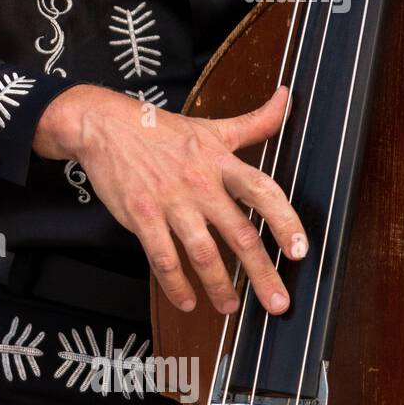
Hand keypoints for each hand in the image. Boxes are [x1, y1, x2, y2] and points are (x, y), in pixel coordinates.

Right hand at [33, 84, 306, 316]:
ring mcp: (169, 202)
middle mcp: (199, 184)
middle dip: (261, 273)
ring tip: (231, 307)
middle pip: (239, 233)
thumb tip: (286, 98)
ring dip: (219, 285)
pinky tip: (186, 301)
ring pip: (202, 253)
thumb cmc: (159, 130)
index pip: (262, 192)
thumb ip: (254, 122)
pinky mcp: (141, 217)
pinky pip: (162, 258)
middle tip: (278, 304)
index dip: (285, 222)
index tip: (299, 251)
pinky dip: (175, 285)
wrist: (103, 126)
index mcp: (219, 162)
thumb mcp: (210, 125)